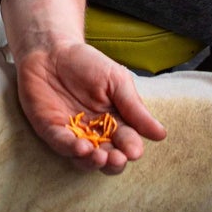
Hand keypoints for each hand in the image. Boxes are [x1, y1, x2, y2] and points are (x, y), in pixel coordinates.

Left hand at [15, 40, 165, 172]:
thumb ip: (135, 108)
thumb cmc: (87, 63)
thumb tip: (161, 135)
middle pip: (108, 157)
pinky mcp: (51, 129)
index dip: (131, 148)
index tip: (134, 151)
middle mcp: (95, 133)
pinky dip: (71, 148)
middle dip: (114, 162)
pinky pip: (61, 144)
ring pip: (84, 159)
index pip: (127, 142)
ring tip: (100, 156)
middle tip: (117, 158)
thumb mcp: (117, 81)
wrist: (52, 49)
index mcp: (115, 122)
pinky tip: (82, 147)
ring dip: (93, 162)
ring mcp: (72, 134)